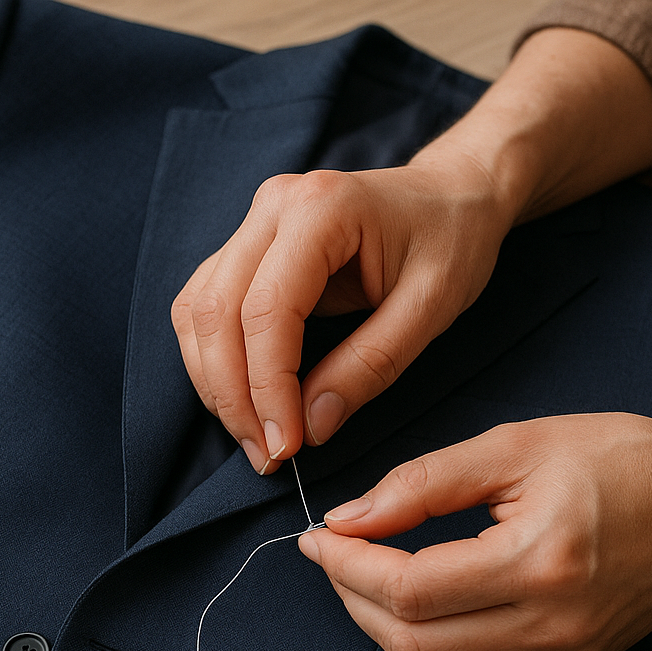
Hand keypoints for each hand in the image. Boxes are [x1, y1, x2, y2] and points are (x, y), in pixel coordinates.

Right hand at [171, 160, 514, 472]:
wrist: (453, 194)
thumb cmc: (451, 241)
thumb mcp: (432, 308)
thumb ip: (370, 366)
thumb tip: (310, 426)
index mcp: (321, 208)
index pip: (266, 310)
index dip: (267, 388)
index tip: (286, 446)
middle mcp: (273, 206)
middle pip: (217, 311)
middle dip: (233, 395)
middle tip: (266, 455)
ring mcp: (254, 221)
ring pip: (199, 311)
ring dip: (215, 382)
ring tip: (253, 437)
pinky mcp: (247, 245)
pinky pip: (206, 305)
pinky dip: (213, 359)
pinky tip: (243, 399)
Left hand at [297, 414, 651, 650]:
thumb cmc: (624, 461)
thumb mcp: (520, 446)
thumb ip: (425, 484)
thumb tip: (349, 518)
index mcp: (539, 561)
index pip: (410, 588)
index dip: (346, 566)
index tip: (317, 536)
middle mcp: (551, 625)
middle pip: (411, 643)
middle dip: (352, 600)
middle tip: (334, 555)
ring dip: (383, 631)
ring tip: (366, 580)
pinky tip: (418, 607)